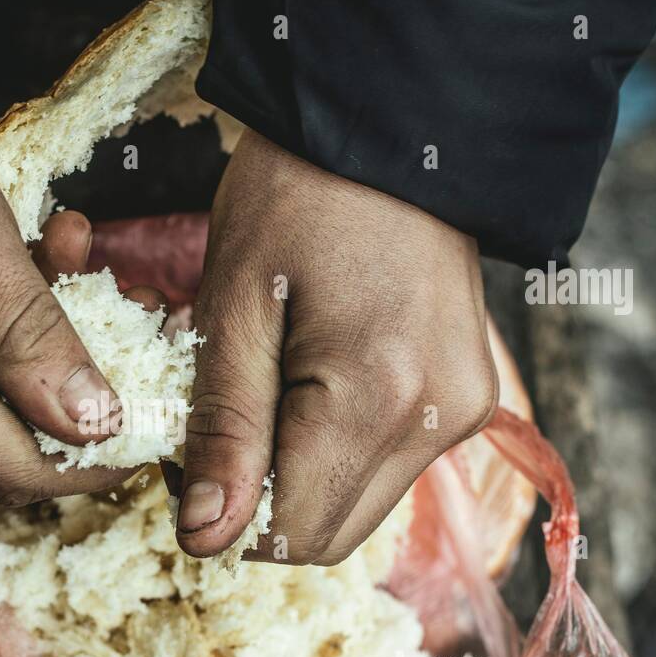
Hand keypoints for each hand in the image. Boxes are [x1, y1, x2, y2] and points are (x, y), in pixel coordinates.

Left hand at [176, 130, 498, 564]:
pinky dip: (333, 449)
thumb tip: (204, 538)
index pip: (290, 535)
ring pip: (357, 505)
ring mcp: (464, 412)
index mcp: (378, 402)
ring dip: (296, 477)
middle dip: (258, 503)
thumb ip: (222, 429)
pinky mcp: (468, 397)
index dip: (223, 516)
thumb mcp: (234, 305)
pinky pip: (386, 464)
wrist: (392, 119)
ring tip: (263, 391)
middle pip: (329, 534)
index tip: (187, 454)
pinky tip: (308, 383)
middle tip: (216, 424)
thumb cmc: (297, 193)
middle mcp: (438, 423)